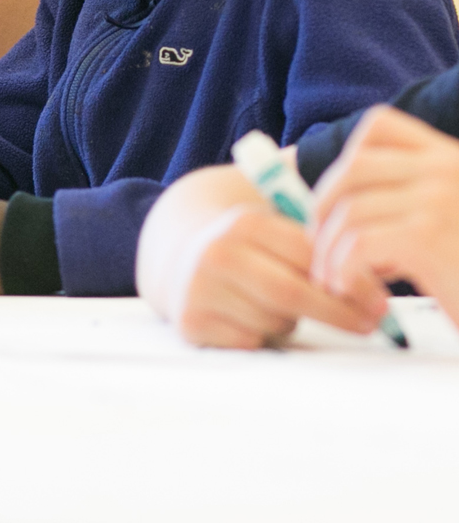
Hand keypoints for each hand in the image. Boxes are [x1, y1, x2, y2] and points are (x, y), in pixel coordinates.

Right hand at [137, 164, 385, 348]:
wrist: (178, 255)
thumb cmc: (246, 244)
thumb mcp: (272, 218)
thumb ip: (315, 219)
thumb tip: (370, 227)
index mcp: (243, 223)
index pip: (309, 256)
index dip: (352, 281)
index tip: (379, 302)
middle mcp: (217, 252)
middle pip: (293, 294)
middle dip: (338, 313)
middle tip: (369, 324)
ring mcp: (199, 287)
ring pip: (273, 320)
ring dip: (291, 321)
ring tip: (283, 307)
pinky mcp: (190, 320)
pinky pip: (249, 341)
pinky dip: (261, 336)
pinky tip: (253, 318)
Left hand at [313, 105, 458, 325]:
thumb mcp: (444, 218)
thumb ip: (403, 199)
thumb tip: (325, 203)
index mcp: (450, 158)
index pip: (379, 125)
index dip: (344, 160)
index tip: (337, 201)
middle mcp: (446, 169)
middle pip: (353, 168)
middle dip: (323, 206)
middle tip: (321, 243)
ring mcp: (439, 200)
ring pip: (350, 210)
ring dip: (328, 247)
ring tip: (331, 275)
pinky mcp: (429, 238)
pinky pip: (359, 242)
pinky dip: (341, 266)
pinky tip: (345, 285)